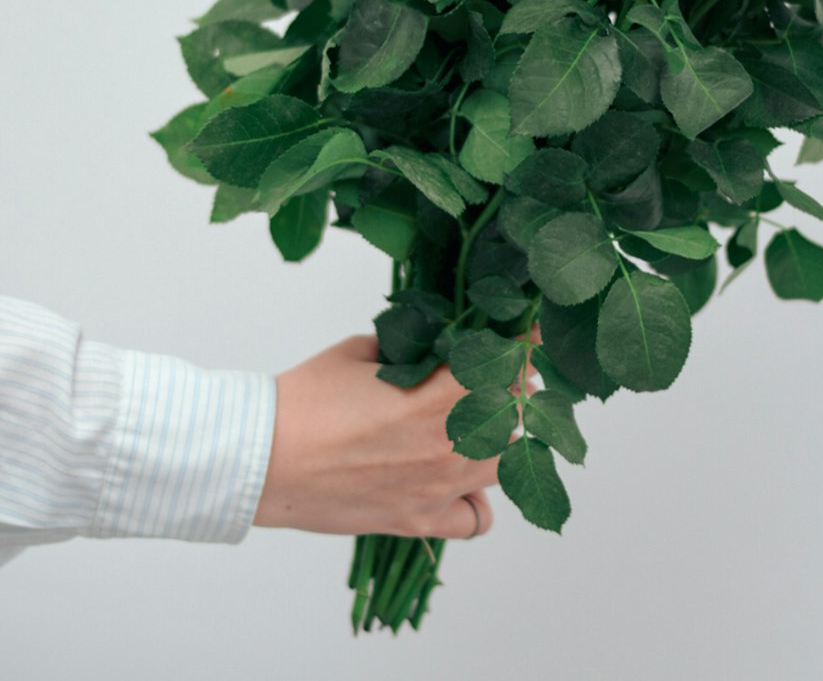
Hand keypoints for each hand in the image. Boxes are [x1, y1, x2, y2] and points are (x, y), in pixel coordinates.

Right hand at [253, 333, 534, 540]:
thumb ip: (411, 348)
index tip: (525, 336)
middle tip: (496, 372)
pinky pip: (477, 519)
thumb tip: (435, 344)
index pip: (504, 368)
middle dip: (509, 388)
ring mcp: (437, 489)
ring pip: (502, 463)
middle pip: (511, 415)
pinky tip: (457, 478)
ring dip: (496, 438)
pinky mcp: (418, 521)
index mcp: (436, 398)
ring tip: (474, 422)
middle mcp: (447, 446)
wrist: (263, 458)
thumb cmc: (306, 399)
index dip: (519, 347)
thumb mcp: (362, 351)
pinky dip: (477, 499)